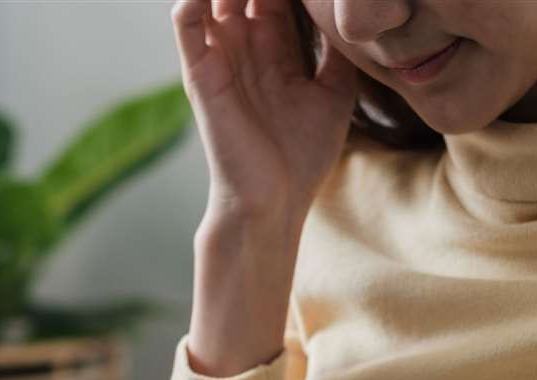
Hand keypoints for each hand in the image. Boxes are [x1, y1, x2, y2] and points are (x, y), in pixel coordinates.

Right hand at [173, 0, 357, 222]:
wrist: (274, 202)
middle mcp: (244, 45)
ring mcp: (220, 56)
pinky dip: (194, 1)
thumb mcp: (334, 92)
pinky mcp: (201, 73)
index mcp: (274, 47)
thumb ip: (337, 51)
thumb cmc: (300, 157)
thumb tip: (348, 17)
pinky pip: (187, 23)